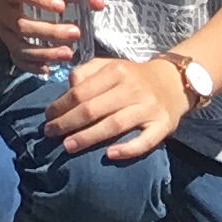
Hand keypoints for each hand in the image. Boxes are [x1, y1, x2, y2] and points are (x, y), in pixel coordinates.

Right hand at [0, 0, 91, 70]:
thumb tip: (100, 4)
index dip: (39, 0)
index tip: (61, 6)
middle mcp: (4, 12)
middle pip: (22, 25)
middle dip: (50, 31)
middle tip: (75, 33)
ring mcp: (4, 32)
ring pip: (20, 47)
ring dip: (45, 53)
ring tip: (68, 54)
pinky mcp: (7, 46)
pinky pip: (18, 60)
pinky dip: (33, 66)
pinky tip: (49, 68)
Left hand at [50, 52, 189, 160]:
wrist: (173, 82)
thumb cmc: (132, 77)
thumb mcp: (109, 66)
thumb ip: (86, 73)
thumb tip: (66, 90)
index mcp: (116, 72)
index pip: (81, 91)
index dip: (61, 105)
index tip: (47, 117)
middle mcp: (132, 88)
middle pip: (93, 108)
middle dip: (68, 123)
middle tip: (50, 133)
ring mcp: (148, 108)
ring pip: (114, 124)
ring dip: (88, 137)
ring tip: (68, 146)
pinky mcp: (163, 125)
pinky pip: (145, 141)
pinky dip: (128, 149)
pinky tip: (109, 155)